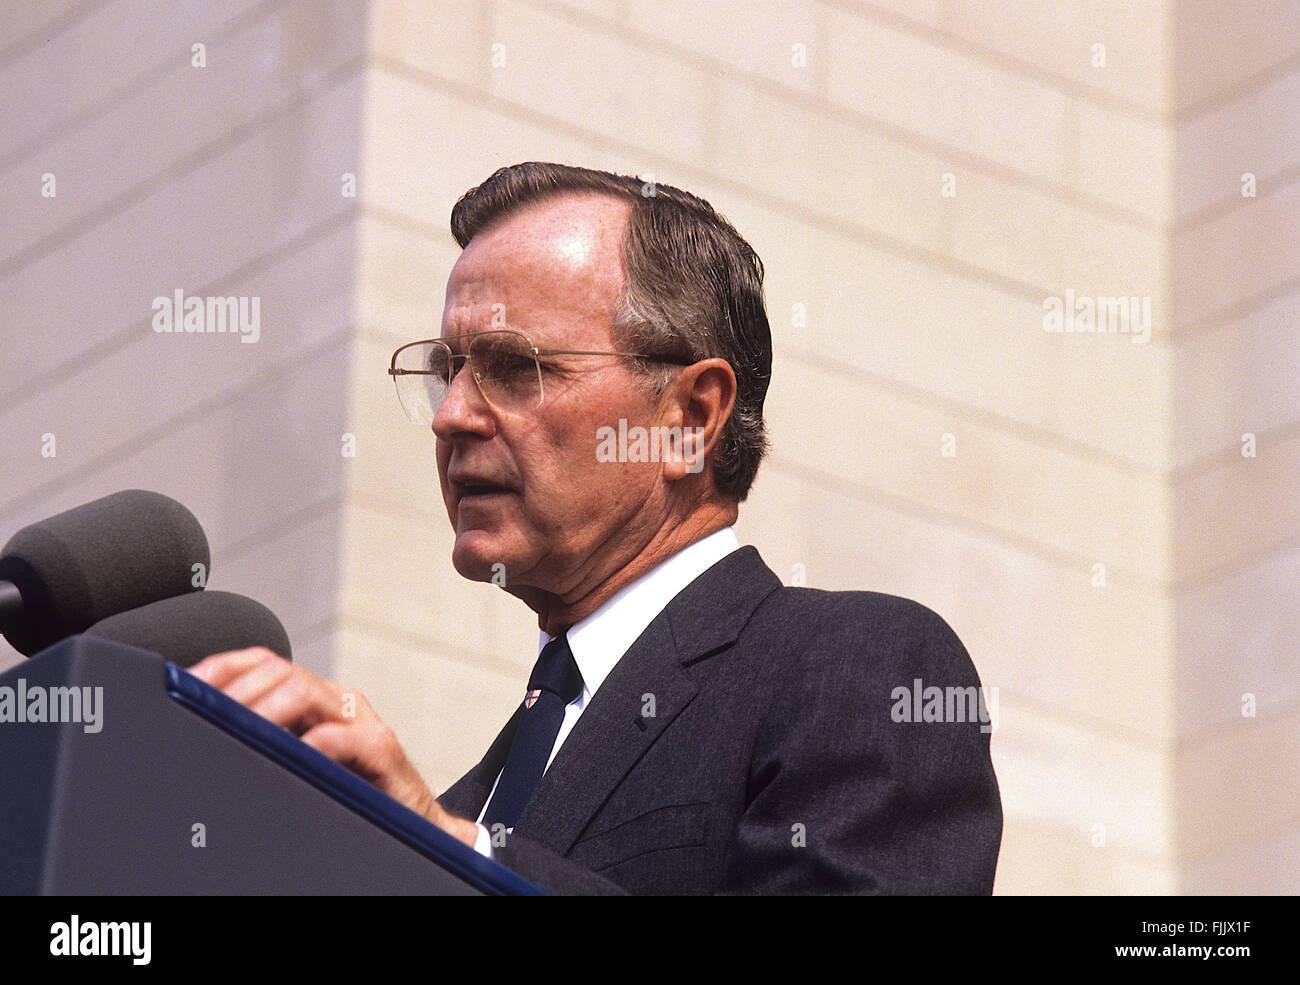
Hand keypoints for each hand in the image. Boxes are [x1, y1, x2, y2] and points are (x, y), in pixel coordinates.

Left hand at [188, 647, 478, 846]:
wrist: (417, 827)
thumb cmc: (354, 798)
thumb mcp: (302, 765)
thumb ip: (267, 744)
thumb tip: (200, 738)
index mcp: (316, 700)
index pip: (264, 663)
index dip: (222, 668)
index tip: (184, 685)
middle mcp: (338, 703)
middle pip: (278, 671)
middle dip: (233, 691)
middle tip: (201, 717)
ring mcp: (362, 723)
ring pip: (305, 693)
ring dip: (262, 712)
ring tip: (235, 734)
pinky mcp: (384, 752)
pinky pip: (346, 737)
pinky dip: (314, 742)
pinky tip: (290, 755)